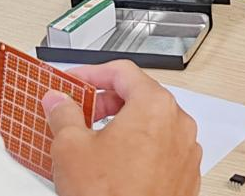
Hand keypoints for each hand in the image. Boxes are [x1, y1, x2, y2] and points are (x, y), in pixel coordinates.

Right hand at [43, 60, 201, 195]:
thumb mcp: (71, 148)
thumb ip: (63, 114)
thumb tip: (58, 101)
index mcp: (154, 105)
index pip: (122, 72)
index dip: (92, 74)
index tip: (74, 82)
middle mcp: (178, 122)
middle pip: (141, 95)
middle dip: (107, 101)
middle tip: (81, 112)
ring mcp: (186, 148)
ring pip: (153, 124)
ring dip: (125, 126)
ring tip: (97, 142)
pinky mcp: (186, 172)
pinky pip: (163, 148)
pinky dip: (141, 148)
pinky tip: (118, 165)